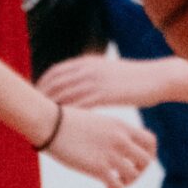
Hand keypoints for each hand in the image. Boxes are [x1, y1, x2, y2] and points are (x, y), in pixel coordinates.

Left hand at [39, 53, 187, 110]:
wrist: (156, 78)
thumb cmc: (133, 78)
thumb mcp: (107, 70)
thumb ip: (89, 75)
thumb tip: (75, 84)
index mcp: (88, 62)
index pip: (55, 71)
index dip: (42, 84)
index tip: (33, 97)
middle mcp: (88, 69)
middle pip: (55, 83)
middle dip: (40, 98)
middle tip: (31, 113)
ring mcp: (96, 81)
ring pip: (64, 95)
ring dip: (51, 109)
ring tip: (42, 122)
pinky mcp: (105, 95)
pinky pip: (80, 106)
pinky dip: (68, 115)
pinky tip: (62, 126)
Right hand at [41, 105, 154, 187]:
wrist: (51, 124)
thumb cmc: (67, 123)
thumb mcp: (97, 123)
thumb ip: (110, 133)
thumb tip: (111, 146)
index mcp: (121, 127)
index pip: (150, 141)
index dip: (148, 155)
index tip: (134, 161)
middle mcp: (121, 139)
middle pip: (147, 160)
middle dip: (139, 172)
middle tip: (124, 176)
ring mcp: (111, 153)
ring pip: (134, 175)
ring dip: (126, 184)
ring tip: (113, 184)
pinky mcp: (98, 167)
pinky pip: (118, 186)